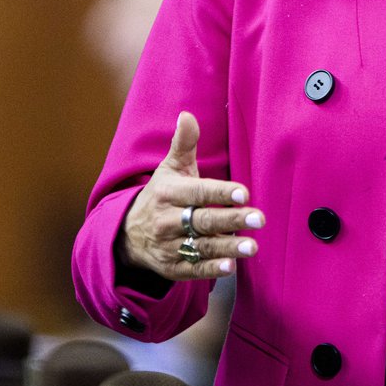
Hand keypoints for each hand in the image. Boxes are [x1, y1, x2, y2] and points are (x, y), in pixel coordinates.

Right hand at [119, 111, 264, 280]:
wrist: (127, 234)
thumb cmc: (161, 195)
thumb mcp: (169, 168)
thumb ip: (184, 143)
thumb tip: (187, 115)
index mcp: (169, 193)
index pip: (198, 192)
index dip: (220, 193)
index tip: (243, 193)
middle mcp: (167, 220)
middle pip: (203, 220)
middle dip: (231, 220)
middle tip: (258, 219)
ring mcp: (169, 246)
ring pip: (201, 246)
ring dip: (227, 247)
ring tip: (251, 247)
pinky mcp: (172, 267)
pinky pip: (193, 270)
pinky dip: (211, 269)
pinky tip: (230, 267)